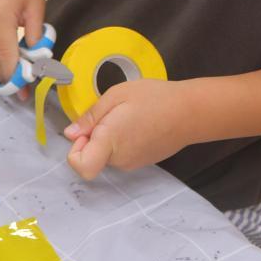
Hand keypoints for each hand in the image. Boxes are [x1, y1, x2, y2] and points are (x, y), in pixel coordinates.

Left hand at [64, 79, 193, 179]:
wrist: (190, 112)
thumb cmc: (155, 98)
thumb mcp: (117, 94)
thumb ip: (91, 116)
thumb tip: (70, 133)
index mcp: (110, 141)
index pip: (81, 166)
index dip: (75, 151)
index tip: (84, 132)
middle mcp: (120, 159)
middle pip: (92, 156)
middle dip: (94, 137)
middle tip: (111, 113)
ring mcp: (132, 163)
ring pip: (107, 154)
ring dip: (109, 137)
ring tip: (127, 115)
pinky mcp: (142, 162)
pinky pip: (122, 154)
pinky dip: (123, 140)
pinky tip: (137, 123)